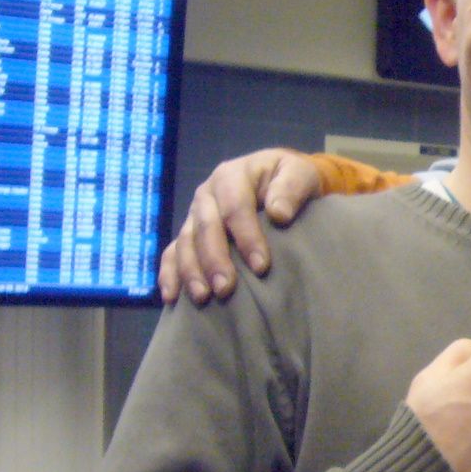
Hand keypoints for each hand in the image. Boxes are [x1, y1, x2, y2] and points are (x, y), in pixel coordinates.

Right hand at [158, 149, 321, 304]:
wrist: (281, 181)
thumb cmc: (293, 179)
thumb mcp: (301, 173)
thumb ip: (293, 187)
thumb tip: (279, 214)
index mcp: (232, 175)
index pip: (235, 206)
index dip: (246, 237)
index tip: (261, 266)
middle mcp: (207, 194)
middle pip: (205, 227)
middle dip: (214, 259)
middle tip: (226, 289)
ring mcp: (194, 214)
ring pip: (184, 242)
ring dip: (191, 271)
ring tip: (202, 297)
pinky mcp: (188, 233)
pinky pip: (171, 253)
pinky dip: (169, 274)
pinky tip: (172, 298)